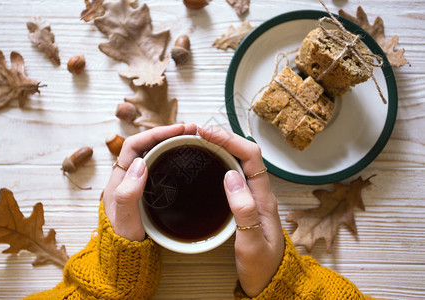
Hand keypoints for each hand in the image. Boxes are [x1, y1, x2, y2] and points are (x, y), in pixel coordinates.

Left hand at [103, 124, 197, 240]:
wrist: (128, 256)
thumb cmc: (125, 239)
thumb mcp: (125, 219)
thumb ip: (128, 194)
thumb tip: (141, 163)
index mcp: (120, 178)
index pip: (135, 145)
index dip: (155, 133)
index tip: (178, 129)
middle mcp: (129, 176)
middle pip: (146, 144)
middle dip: (168, 133)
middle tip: (192, 130)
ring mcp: (140, 182)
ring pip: (155, 153)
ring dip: (172, 142)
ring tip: (193, 138)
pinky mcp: (151, 189)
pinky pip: (162, 165)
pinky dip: (174, 156)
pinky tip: (187, 157)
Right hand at [198, 126, 284, 296]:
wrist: (271, 282)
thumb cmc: (262, 266)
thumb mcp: (251, 242)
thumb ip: (244, 210)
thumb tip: (231, 177)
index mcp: (264, 198)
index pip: (250, 156)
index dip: (228, 139)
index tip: (206, 133)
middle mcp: (261, 192)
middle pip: (246, 152)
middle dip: (224, 136)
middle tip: (199, 132)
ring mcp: (254, 196)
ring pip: (240, 160)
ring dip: (223, 146)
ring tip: (202, 140)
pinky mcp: (247, 202)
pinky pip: (236, 173)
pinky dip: (221, 161)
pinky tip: (209, 163)